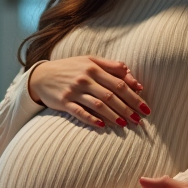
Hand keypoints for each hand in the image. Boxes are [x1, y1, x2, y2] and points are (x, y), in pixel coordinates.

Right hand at [28, 56, 150, 127]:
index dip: (134, 96)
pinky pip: (80, 112)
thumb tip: (132, 77)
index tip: (145, 106)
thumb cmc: (70, 68)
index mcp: (93, 67)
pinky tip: (103, 125)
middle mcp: (85, 79)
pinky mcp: (64, 102)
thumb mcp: (90, 61)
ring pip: (99, 105)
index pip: (119, 83)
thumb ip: (111, 66)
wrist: (42, 76)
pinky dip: (92, 119)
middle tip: (140, 119)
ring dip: (114, 115)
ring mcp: (74, 91)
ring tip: (126, 124)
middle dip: (128, 108)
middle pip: (111, 95)